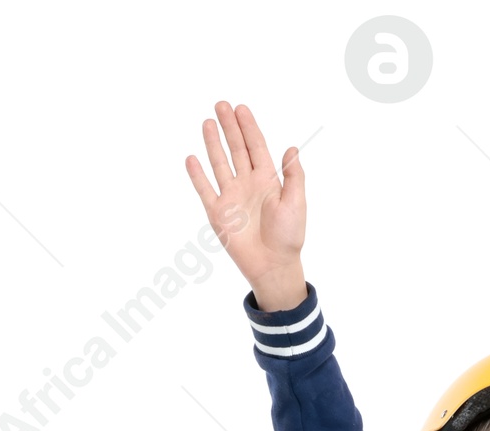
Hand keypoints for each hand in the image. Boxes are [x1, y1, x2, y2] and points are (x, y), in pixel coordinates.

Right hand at [186, 102, 307, 311]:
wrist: (273, 265)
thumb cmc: (288, 237)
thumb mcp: (296, 203)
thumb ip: (294, 176)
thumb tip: (291, 148)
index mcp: (268, 181)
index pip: (256, 147)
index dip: (249, 128)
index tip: (241, 109)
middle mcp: (248, 184)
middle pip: (236, 149)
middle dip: (229, 127)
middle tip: (221, 105)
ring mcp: (231, 197)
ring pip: (220, 163)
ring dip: (213, 143)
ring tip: (207, 122)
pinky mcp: (217, 213)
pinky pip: (204, 189)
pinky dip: (197, 175)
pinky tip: (192, 158)